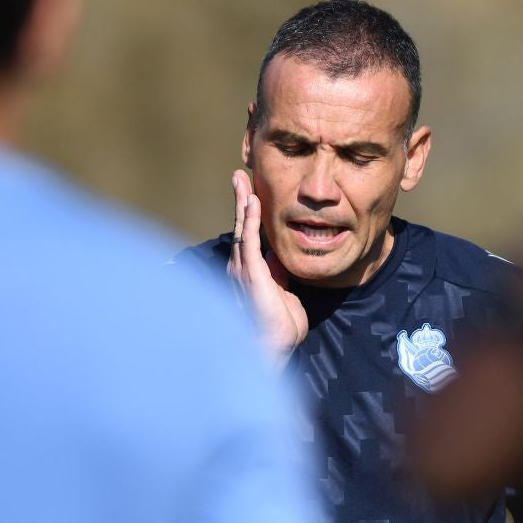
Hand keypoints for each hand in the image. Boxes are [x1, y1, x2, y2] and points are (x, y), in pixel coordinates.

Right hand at [227, 170, 306, 354]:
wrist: (274, 346)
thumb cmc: (279, 326)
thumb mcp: (283, 292)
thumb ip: (278, 273)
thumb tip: (276, 256)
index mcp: (250, 271)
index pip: (248, 235)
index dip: (248, 213)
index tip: (250, 192)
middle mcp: (241, 267)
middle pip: (240, 226)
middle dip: (240, 199)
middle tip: (239, 175)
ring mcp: (244, 269)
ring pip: (242, 228)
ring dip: (242, 202)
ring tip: (242, 180)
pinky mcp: (251, 273)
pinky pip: (250, 240)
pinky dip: (251, 219)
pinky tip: (253, 201)